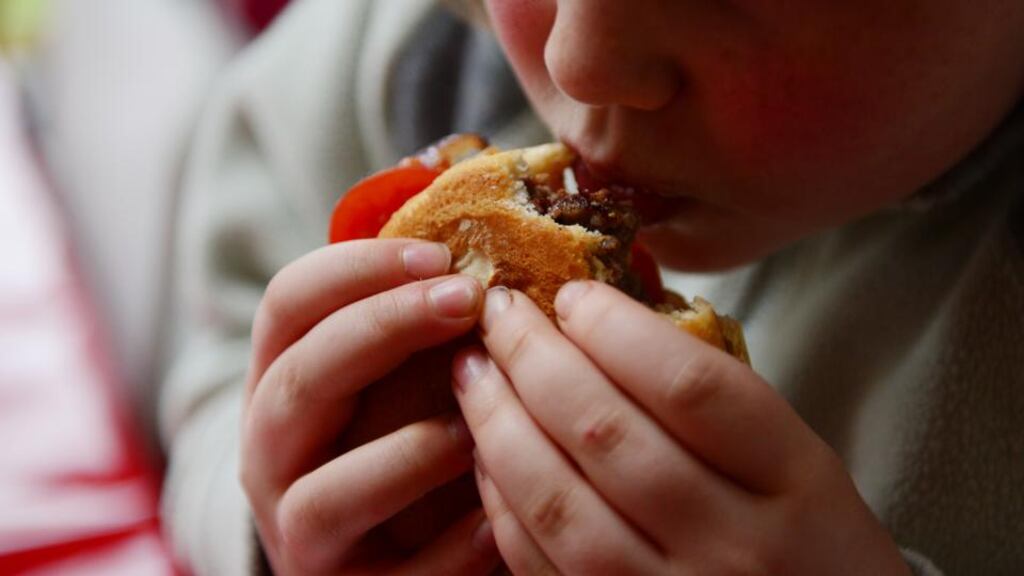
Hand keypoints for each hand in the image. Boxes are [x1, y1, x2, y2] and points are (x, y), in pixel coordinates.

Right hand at [241, 239, 498, 574]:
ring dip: (407, 454)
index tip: (439, 253)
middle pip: (300, 382)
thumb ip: (411, 310)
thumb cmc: (390, 433)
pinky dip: (448, 550)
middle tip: (467, 298)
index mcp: (279, 380)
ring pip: (325, 496)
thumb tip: (459, 214)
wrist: (363, 549)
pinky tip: (497, 517)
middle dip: (383, 329)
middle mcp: (271, 452)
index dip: (356, 270)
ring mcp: (299, 529)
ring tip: (478, 426)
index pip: (288, 305)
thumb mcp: (385, 369)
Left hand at [452, 281, 911, 575]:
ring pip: (558, 501)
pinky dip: (501, 501)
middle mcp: (733, 545)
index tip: (572, 295)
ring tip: (472, 372)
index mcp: (793, 482)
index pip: (688, 386)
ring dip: (498, 424)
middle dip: (534, 358)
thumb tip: (602, 318)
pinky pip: (538, 563)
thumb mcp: (796, 462)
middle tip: (500, 313)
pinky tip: (485, 452)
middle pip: (607, 433)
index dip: (615, 328)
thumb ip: (714, 400)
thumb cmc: (809, 543)